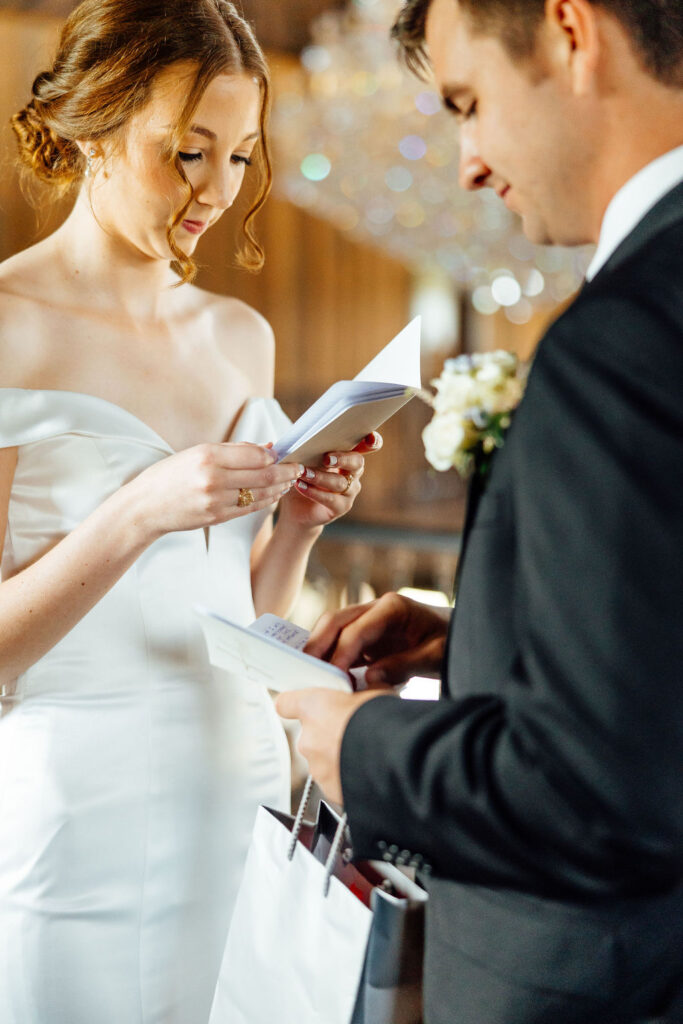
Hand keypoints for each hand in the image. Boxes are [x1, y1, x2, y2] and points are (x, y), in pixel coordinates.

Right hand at [126, 442, 302, 538]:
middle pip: (263, 475)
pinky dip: (265, 500)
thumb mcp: (196, 453)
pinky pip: (250, 508)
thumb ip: (233, 450)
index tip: (284, 454)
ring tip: (290, 480)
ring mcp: (216, 501)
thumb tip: (267, 448)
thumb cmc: (170, 475)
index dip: (274, 455)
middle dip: (286, 472)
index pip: (255, 455)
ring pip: (260, 493)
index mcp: (208, 456)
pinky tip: (274, 494)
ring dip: (280, 487)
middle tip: (298, 468)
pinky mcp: (217, 518)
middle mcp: (213, 479)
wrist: (145, 507)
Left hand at [276, 687, 390, 803]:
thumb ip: (366, 690)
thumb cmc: (382, 724)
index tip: (301, 705)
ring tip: (366, 752)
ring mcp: (317, 768)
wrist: (396, 760)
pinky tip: (368, 769)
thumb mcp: (377, 693)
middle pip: (310, 734)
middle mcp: (308, 739)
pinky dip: (347, 777)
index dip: (294, 704)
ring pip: (323, 759)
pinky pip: (335, 781)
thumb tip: (374, 685)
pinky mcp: (330, 790)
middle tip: (354, 730)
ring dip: (338, 756)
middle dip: (329, 733)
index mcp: (313, 707)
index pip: (286, 703)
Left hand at [277, 432, 382, 530]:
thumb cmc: (302, 475)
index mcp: (348, 455)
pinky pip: (331, 499)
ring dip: (320, 477)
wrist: (296, 507)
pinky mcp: (342, 507)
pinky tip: (301, 486)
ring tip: (302, 473)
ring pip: (340, 482)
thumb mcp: (305, 459)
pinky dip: (314, 492)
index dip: (373, 441)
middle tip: (326, 458)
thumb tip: (306, 439)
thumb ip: (311, 448)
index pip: (369, 445)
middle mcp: (354, 472)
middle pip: (357, 462)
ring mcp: (350, 491)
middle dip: (343, 459)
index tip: (370, 438)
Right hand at [305, 591, 450, 686]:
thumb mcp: (435, 655)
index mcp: (393, 607)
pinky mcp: (369, 637)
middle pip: (336, 621)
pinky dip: (332, 658)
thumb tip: (370, 679)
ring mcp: (370, 621)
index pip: (357, 629)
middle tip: (303, 671)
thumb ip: (404, 666)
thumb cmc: (452, 641)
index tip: (332, 678)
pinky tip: (326, 677)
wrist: (462, 634)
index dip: (341, 653)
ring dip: (321, 651)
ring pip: (334, 630)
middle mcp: (377, 609)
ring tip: (308, 676)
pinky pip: (343, 643)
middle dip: (317, 645)